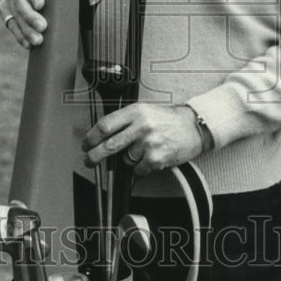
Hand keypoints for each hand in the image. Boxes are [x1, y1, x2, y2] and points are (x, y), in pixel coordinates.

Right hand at [0, 0, 46, 48]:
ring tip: (38, 40)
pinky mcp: (5, 12)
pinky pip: (11, 25)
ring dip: (26, 30)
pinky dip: (20, 36)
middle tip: (42, 26)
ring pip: (15, 16)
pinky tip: (28, 44)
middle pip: (18, 1)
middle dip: (30, 16)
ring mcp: (7, 0)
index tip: (40, 4)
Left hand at [82, 102, 203, 175]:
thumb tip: (103, 135)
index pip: (105, 125)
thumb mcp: (145, 111)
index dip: (91, 137)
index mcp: (135, 112)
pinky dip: (141, 167)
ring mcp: (148, 143)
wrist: (194, 127)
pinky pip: (138, 169)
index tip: (86, 143)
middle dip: (95, 156)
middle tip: (89, 160)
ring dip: (129, 159)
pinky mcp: (156, 158)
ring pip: (125, 159)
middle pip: (109, 145)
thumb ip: (125, 120)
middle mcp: (141, 126)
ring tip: (143, 150)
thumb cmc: (169, 119)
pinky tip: (151, 156)